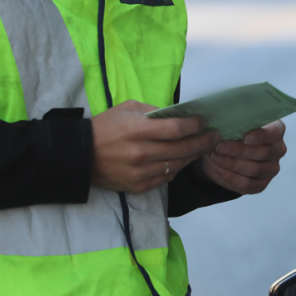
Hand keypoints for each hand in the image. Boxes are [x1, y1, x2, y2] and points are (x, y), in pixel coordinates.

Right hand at [91, 100, 219, 193]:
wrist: (80, 155)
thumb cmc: (105, 127)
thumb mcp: (127, 109)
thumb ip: (153, 111)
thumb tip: (178, 114)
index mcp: (138, 130)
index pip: (176, 129)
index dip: (195, 125)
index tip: (204, 122)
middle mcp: (141, 153)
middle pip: (182, 149)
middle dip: (202, 141)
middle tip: (214, 136)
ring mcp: (140, 172)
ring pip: (177, 165)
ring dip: (192, 156)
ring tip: (201, 147)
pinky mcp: (138, 186)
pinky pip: (166, 178)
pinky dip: (176, 169)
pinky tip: (181, 160)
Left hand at [203, 120, 286, 193]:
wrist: (226, 153)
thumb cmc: (233, 133)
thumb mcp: (234, 124)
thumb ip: (235, 122)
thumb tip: (222, 124)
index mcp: (276, 130)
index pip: (274, 133)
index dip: (261, 136)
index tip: (245, 138)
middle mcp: (278, 149)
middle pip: (263, 152)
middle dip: (240, 150)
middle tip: (221, 147)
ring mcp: (272, 168)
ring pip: (255, 169)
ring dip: (233, 164)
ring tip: (216, 157)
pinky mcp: (262, 184)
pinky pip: (249, 184)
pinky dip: (232, 177)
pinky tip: (220, 169)